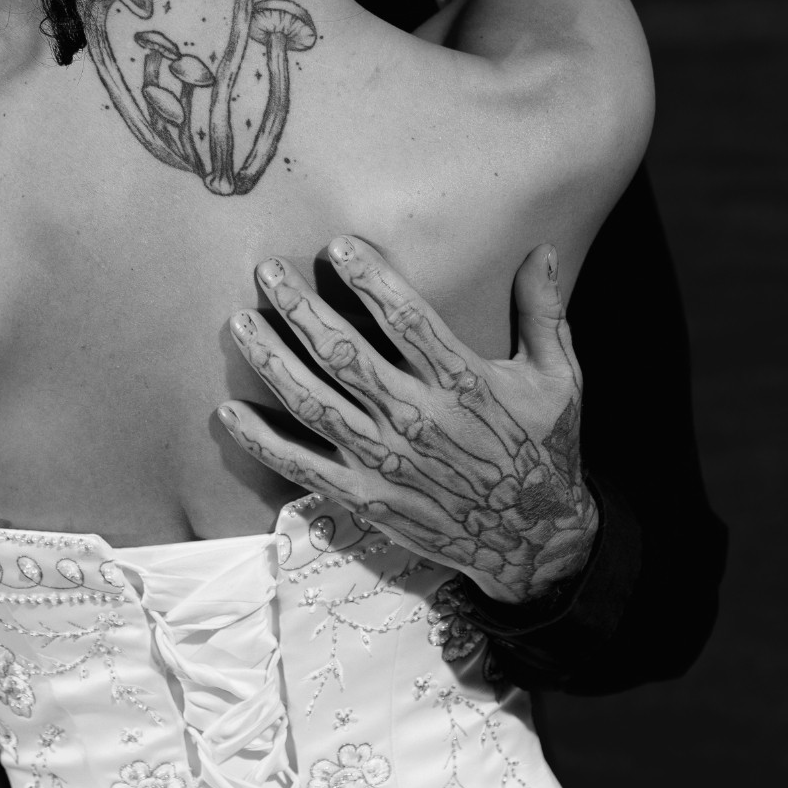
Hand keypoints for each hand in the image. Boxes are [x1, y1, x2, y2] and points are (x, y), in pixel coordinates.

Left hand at [219, 239, 597, 602]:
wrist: (536, 541)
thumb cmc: (544, 451)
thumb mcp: (559, 379)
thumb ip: (545, 312)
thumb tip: (547, 248)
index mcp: (464, 382)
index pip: (407, 319)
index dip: (369, 279)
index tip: (336, 246)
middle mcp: (418, 418)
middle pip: (344, 354)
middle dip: (300, 308)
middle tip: (266, 271)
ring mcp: (386, 461)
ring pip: (314, 402)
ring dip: (270, 361)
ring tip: (239, 322)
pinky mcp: (366, 497)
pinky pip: (303, 466)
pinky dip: (262, 441)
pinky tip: (228, 412)